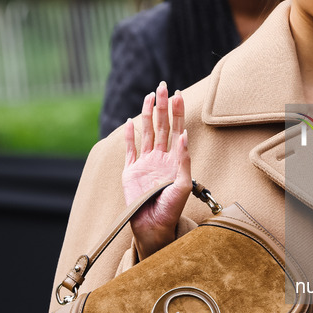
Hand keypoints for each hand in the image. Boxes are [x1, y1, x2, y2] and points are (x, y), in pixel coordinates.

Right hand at [122, 81, 191, 258]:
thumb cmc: (171, 209)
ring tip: (149, 96)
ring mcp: (145, 163)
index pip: (177, 130)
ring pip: (147, 132)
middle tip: (162, 86)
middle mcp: (160, 158)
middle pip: (162, 126)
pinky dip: (129, 136)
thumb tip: (184, 136)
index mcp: (174, 160)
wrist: (153, 226)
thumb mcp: (183, 186)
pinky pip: (130, 149)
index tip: (177, 95)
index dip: (177, 112)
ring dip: (148, 114)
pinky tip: (129, 122)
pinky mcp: (130, 171)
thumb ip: (183, 161)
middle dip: (162, 106)